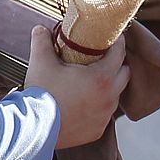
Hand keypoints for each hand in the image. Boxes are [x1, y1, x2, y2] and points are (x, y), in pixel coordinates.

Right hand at [25, 28, 128, 148]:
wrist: (35, 128)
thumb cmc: (42, 94)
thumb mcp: (41, 62)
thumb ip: (43, 41)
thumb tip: (41, 29)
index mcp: (102, 78)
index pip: (120, 52)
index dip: (117, 42)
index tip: (112, 37)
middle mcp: (109, 97)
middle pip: (124, 73)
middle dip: (117, 63)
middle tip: (103, 57)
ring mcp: (105, 116)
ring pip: (116, 95)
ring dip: (109, 85)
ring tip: (93, 79)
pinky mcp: (98, 130)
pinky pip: (105, 114)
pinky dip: (99, 105)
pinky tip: (86, 101)